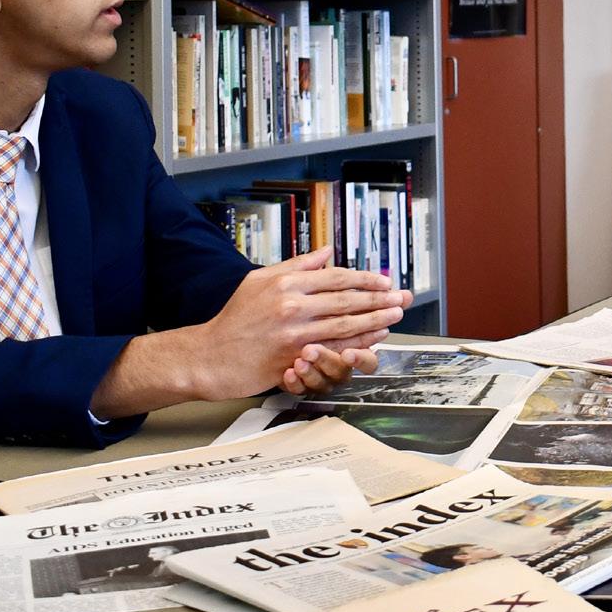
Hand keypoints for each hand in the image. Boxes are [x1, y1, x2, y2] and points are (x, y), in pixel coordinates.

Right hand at [189, 247, 408, 399]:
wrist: (210, 356)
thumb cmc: (234, 319)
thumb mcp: (259, 280)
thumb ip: (296, 265)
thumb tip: (326, 252)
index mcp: (285, 283)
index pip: (336, 277)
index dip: (364, 279)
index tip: (383, 280)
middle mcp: (292, 306)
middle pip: (347, 300)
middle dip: (379, 299)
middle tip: (401, 298)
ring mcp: (294, 334)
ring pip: (345, 325)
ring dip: (376, 320)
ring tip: (395, 316)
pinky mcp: (294, 359)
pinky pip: (334, 350)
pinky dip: (357, 344)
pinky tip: (374, 340)